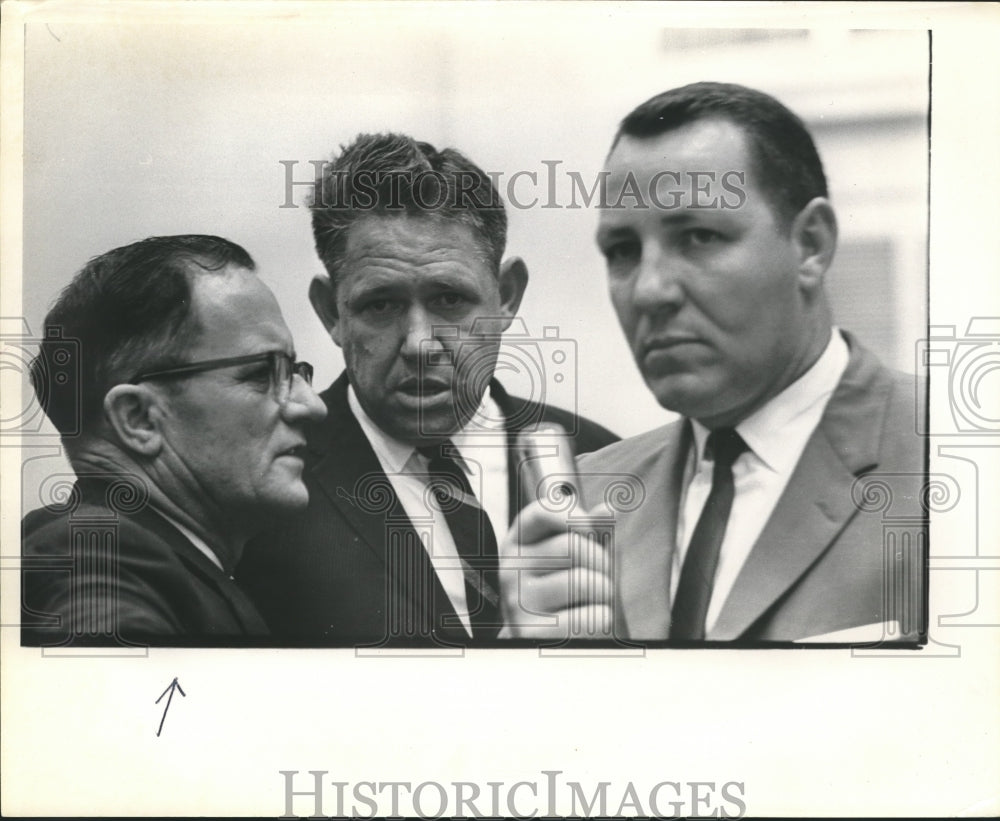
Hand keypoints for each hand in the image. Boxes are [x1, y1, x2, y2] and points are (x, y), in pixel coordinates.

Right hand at [498, 499, 613, 638]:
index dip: (577, 518)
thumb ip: (590, 531)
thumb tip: (608, 509)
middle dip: (602, 563)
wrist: (542, 642)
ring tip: (592, 601)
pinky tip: (585, 622)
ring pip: (584, 581)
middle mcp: (510, 569)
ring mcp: (517, 602)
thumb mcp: (573, 557)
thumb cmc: (563, 594)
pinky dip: (599, 619)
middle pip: (574, 546)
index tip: (588, 534)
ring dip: (603, 593)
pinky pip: (588, 616)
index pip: (545, 510)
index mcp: (517, 543)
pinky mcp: (534, 633)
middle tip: (598, 578)